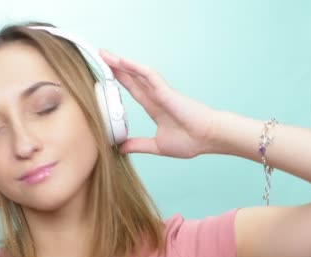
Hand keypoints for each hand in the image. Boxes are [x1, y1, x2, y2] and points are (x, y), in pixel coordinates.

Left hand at [100, 49, 219, 157]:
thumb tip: (121, 148)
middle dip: (116, 67)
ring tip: (105, 54)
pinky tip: (122, 62)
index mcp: (155, 107)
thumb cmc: (191, 141)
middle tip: (101, 55)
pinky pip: (149, 75)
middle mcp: (156, 96)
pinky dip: (135, 68)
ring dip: (121, 63)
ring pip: (138, 72)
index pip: (133, 90)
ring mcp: (161, 92)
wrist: (209, 138)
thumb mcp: (157, 145)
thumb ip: (139, 145)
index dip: (120, 81)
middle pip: (132, 77)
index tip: (106, 75)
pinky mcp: (167, 91)